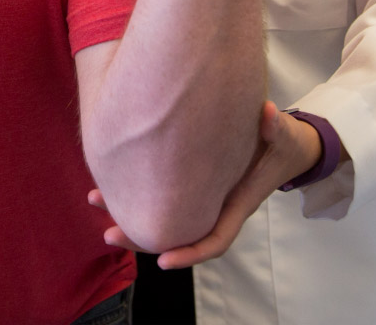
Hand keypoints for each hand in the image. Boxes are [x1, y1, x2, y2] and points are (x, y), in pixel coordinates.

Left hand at [88, 101, 325, 266]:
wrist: (281, 145)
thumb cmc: (280, 142)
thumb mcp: (281, 134)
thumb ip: (276, 126)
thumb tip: (268, 114)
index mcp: (236, 202)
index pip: (212, 240)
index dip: (189, 252)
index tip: (162, 261)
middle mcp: (214, 204)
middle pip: (176, 233)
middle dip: (142, 239)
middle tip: (107, 235)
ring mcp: (200, 194)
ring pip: (163, 213)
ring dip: (128, 210)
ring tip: (94, 200)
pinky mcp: (188, 179)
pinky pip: (161, 192)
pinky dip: (135, 188)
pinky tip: (107, 178)